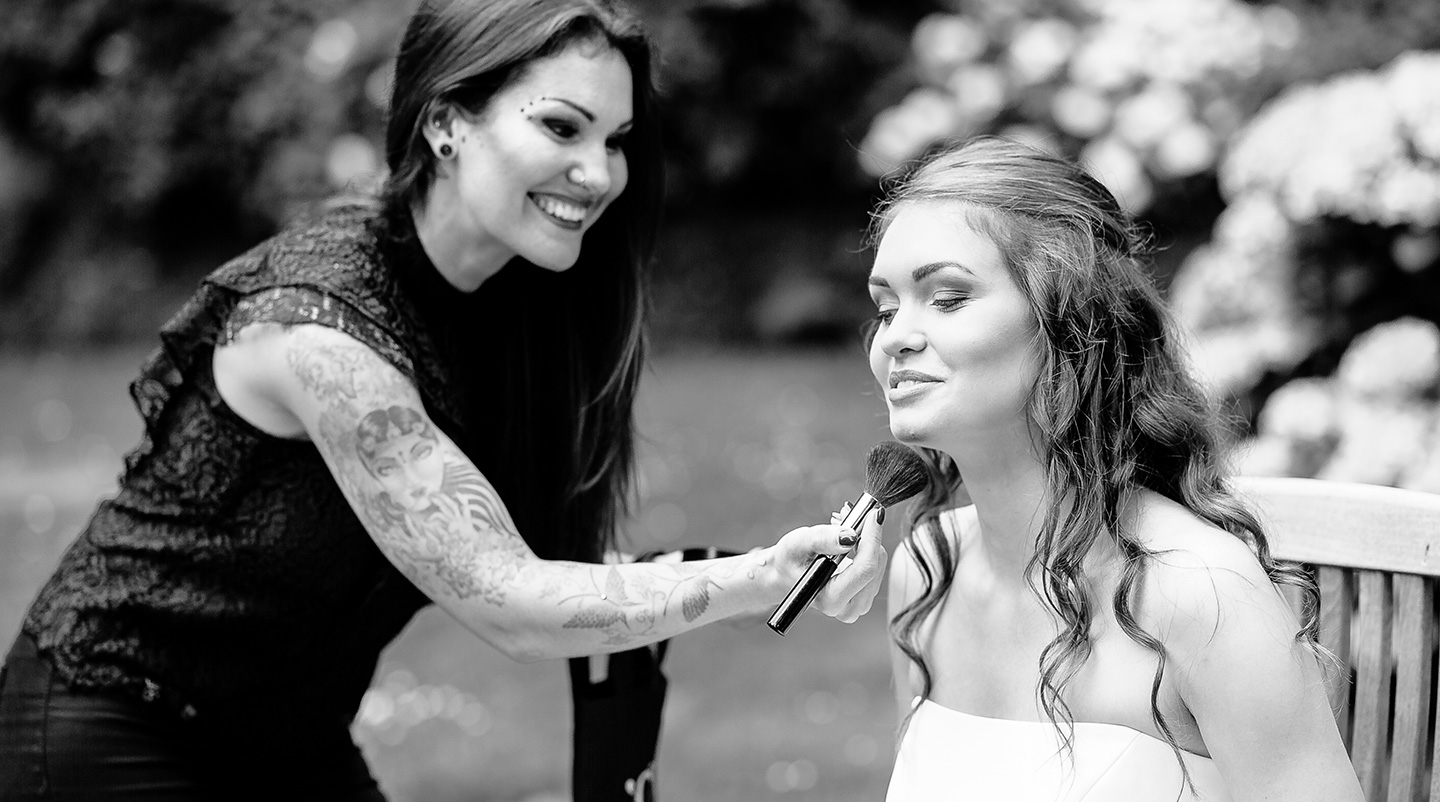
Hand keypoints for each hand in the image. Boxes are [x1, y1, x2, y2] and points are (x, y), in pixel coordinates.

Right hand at [769, 507, 886, 623]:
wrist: (786, 572)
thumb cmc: (790, 560)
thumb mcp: (799, 544)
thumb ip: (823, 539)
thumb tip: (851, 536)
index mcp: (832, 600)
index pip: (866, 569)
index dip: (872, 538)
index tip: (873, 513)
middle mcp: (849, 608)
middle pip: (875, 566)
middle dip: (866, 535)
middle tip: (848, 514)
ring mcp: (860, 603)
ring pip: (878, 563)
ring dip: (865, 539)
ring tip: (840, 528)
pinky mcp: (866, 594)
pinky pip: (877, 564)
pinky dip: (866, 546)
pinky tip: (847, 540)